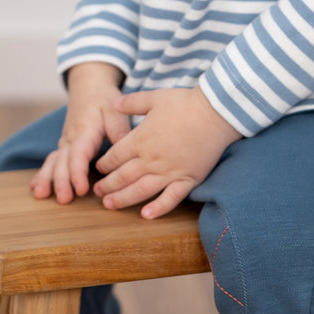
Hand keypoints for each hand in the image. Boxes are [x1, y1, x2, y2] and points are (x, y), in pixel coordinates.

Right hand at [31, 65, 130, 202]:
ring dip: (47, 179)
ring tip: (41, 195)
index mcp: (85, 130)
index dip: (78, 172)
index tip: (81, 188)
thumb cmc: (104, 100)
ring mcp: (65, 142)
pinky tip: (37, 189)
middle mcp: (71, 138)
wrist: (89, 87)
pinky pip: (51, 161)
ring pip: (53, 162)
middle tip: (64, 199)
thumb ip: (120, 130)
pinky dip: (43, 174)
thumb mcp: (116, 110)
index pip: (79, 154)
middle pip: (62, 161)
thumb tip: (126, 151)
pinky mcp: (64, 146)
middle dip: (61, 181)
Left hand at [93, 85, 242, 218]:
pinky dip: (158, 208)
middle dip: (108, 185)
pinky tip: (146, 215)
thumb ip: (132, 102)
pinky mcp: (188, 179)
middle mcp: (151, 159)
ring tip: (110, 205)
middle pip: (123, 177)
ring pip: (141, 191)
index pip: (115, 157)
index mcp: (141, 140)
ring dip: (123, 199)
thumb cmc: (185, 103)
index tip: (99, 168)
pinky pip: (171, 198)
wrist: (216, 113)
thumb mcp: (154, 97)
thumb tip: (114, 103)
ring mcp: (169, 172)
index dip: (104, 164)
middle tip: (98, 192)